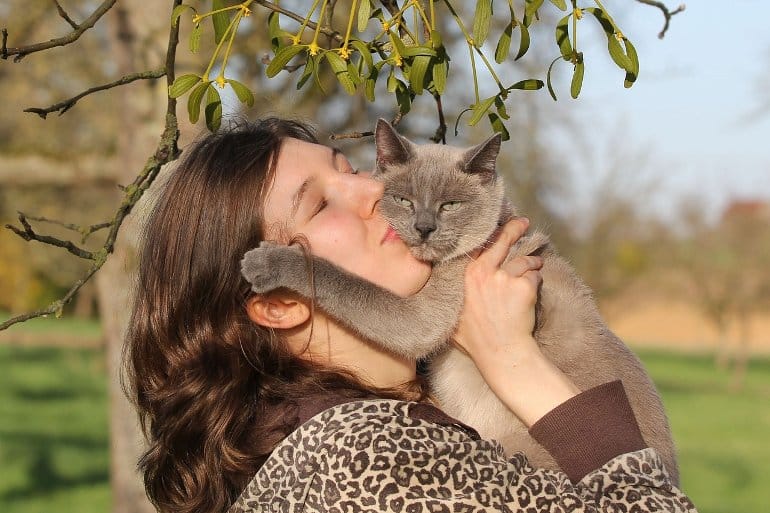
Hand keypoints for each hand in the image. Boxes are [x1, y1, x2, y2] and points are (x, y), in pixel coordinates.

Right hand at [452, 218, 578, 426]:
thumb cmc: (476, 339)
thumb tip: (436, 290)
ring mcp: (504, 278)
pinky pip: (535, 277)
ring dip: (532, 264)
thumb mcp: (453, 313)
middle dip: (515, 228)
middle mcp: (484, 272)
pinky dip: (536, 284)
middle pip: (503, 241)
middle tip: (524, 222)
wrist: (500, 352)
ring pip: (524, 262)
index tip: (498, 228)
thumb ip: (450, 296)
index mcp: (467, 276)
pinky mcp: (524, 285)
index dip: (490, 236)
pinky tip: (531, 295)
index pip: (480, 246)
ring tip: (534, 268)